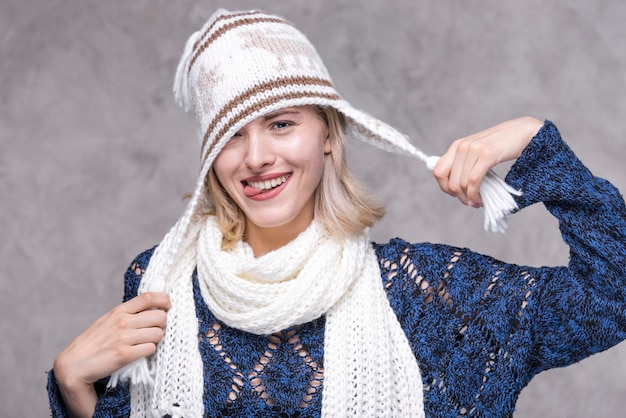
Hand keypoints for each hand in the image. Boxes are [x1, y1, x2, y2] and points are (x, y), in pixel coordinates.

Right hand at [53, 292, 170, 417]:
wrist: (74, 364)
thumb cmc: (94, 341)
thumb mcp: (109, 320)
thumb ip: (128, 312)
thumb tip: (152, 306)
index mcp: (119, 310)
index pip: (149, 297)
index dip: (164, 300)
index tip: (168, 306)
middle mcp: (123, 321)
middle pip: (160, 316)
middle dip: (162, 324)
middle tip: (155, 329)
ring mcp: (124, 338)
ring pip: (158, 333)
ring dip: (156, 339)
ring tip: (146, 342)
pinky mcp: (125, 354)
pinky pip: (150, 349)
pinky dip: (149, 351)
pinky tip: (140, 352)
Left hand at [432, 116, 543, 207]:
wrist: (522, 131)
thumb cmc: (501, 145)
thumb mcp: (477, 152)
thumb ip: (465, 164)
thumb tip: (454, 187)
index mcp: (456, 146)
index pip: (438, 171)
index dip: (444, 187)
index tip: (456, 194)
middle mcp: (462, 147)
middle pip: (450, 182)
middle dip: (459, 196)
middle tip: (470, 202)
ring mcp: (474, 150)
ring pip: (461, 183)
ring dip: (469, 198)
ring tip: (478, 202)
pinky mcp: (487, 155)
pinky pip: (474, 180)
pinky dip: (475, 194)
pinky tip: (480, 200)